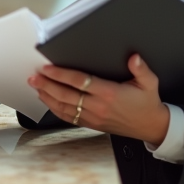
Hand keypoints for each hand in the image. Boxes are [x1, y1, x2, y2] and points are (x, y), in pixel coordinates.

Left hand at [29, 55, 169, 142]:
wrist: (149, 126)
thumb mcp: (149, 83)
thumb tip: (134, 57)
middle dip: (47, 85)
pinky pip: (68, 117)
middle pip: (66, 95)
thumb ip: (141, 69)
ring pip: (64, 107)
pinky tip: (47, 100)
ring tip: (35, 86)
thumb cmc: (147, 103)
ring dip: (47, 96)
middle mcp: (98, 106)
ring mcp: (93, 117)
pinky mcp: (91, 123)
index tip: (47, 68)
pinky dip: (55, 109)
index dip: (61, 74)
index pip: (80, 82)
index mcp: (110, 93)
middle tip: (33, 76)